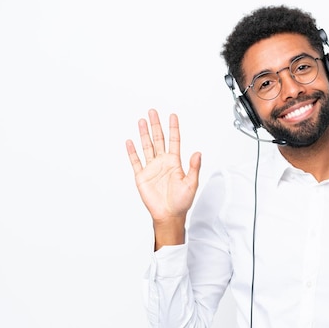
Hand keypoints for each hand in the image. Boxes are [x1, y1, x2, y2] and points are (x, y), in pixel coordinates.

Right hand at [126, 109, 200, 243]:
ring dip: (144, 134)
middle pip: (158, 139)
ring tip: (141, 121)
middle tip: (153, 112)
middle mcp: (162, 162)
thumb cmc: (181, 202)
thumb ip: (194, 168)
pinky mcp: (141, 176)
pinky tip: (130, 142)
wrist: (169, 215)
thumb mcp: (191, 184)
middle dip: (156, 125)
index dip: (173, 128)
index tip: (173, 116)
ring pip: (147, 146)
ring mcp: (151, 168)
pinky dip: (132, 152)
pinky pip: (136, 161)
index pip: (174, 141)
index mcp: (175, 163)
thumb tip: (198, 153)